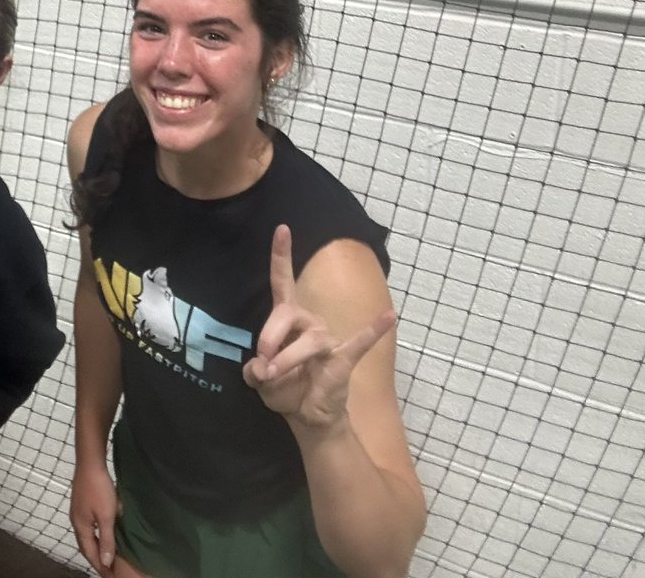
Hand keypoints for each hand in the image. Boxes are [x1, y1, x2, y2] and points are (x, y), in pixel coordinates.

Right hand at [70, 461, 118, 576]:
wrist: (90, 463)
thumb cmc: (99, 489)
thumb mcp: (106, 516)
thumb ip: (107, 539)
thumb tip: (106, 561)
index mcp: (81, 527)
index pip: (89, 553)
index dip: (99, 565)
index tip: (109, 575)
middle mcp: (76, 521)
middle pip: (85, 545)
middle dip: (95, 558)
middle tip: (107, 569)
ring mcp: (77, 511)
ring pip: (86, 535)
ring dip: (95, 546)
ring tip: (105, 554)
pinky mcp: (81, 502)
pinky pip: (87, 525)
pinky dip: (94, 534)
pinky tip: (101, 531)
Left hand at [242, 225, 394, 431]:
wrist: (307, 417)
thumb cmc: (284, 388)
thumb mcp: (259, 380)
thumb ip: (254, 371)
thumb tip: (260, 368)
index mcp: (288, 319)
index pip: (282, 280)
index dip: (281, 255)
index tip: (282, 228)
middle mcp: (309, 321)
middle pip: (287, 313)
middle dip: (269, 336)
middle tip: (262, 362)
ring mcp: (328, 338)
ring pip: (308, 340)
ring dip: (287, 359)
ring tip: (274, 376)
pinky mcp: (344, 357)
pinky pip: (360, 341)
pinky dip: (373, 329)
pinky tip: (389, 316)